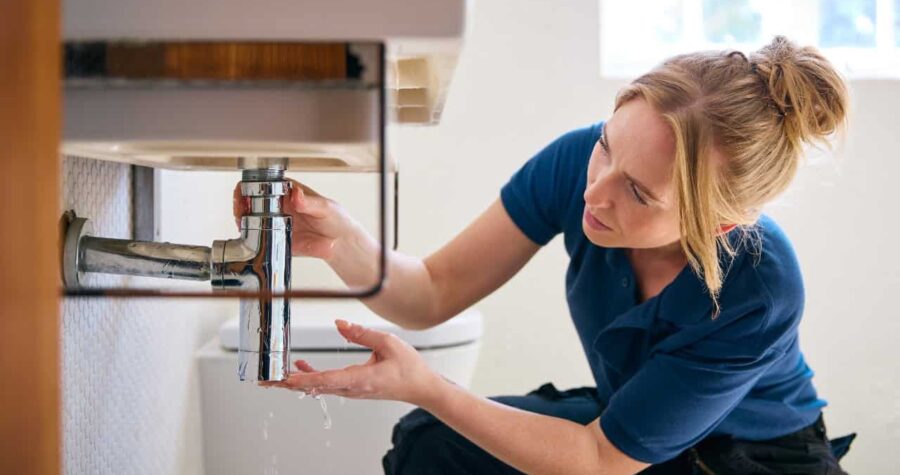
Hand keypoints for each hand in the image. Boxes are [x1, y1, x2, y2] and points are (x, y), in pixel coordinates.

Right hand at [232, 178, 357, 259]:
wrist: (341, 243)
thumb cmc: (336, 219)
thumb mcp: (325, 207)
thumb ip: (309, 201)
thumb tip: (295, 193)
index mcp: (290, 193)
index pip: (265, 184)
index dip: (252, 185)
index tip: (245, 191)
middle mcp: (280, 206)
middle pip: (253, 200)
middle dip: (241, 202)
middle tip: (240, 207)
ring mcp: (277, 223)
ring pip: (252, 218)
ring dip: (242, 218)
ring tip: (241, 219)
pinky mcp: (277, 239)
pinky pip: (259, 238)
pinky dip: (250, 236)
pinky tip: (247, 234)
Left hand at [259, 320, 446, 406]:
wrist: (421, 387)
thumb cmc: (409, 368)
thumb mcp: (388, 343)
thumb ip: (362, 333)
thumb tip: (339, 324)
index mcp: (360, 379)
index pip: (325, 380)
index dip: (302, 379)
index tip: (283, 378)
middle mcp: (351, 388)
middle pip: (313, 387)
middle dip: (287, 383)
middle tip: (264, 380)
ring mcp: (351, 390)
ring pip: (316, 387)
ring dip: (294, 381)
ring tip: (272, 375)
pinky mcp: (352, 388)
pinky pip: (326, 384)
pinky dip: (310, 377)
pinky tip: (300, 368)